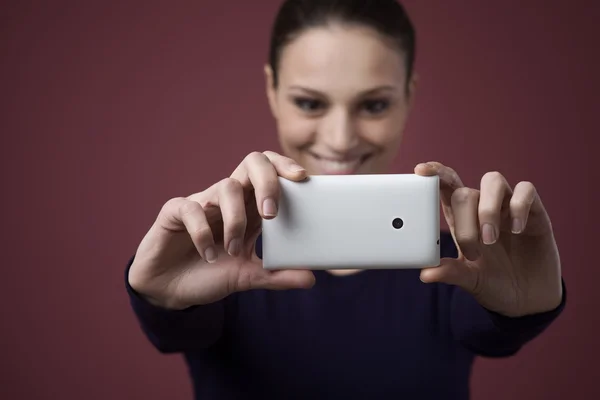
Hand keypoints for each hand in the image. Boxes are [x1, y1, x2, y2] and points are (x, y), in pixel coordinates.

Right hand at [128, 151, 314, 309]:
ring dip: (235, 221)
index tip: (302, 178)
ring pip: (226, 187)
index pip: (270, 172)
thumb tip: (311, 279)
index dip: (285, 167)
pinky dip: (203, 233)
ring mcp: (203, 202)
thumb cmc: (210, 275)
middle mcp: (229, 199)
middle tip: (271, 213)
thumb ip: (277, 276)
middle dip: (267, 182)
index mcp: (250, 208)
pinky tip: (209, 255)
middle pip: (251, 163)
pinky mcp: (175, 211)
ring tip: (233, 251)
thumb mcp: (248, 278)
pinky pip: (192, 209)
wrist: (169, 290)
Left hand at [415, 162, 562, 316]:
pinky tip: (518, 230)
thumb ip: (450, 273)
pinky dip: (519, 205)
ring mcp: (508, 208)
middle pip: (465, 192)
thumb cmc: (494, 284)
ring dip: (487, 208)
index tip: (421, 171)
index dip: (435, 174)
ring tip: (490, 239)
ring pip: (492, 181)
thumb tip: (425, 274)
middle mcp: (483, 208)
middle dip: (466, 220)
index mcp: (462, 219)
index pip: (446, 187)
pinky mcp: (535, 213)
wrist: (528, 302)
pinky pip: (526, 190)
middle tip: (474, 251)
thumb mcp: (470, 280)